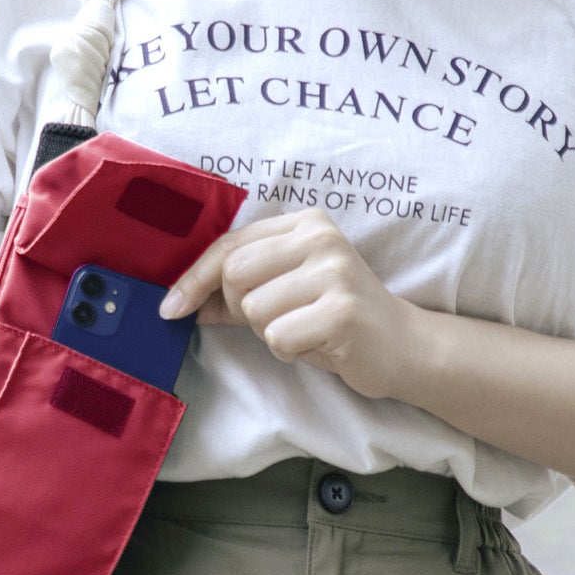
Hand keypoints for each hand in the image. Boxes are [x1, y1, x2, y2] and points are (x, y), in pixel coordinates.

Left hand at [161, 207, 431, 401]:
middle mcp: (320, 238)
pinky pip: (279, 338)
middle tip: (278, 320)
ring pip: (254, 310)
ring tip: (304, 329)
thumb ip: (235, 293)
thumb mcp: (285, 292)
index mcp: (304, 223)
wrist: (403, 345)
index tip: (171, 307)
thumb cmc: (335, 318)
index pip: (229, 244)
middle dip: (242, 309)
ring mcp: (334, 272)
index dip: (194, 278)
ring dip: (270, 332)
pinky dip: (289, 350)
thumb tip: (179, 303)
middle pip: (235, 275)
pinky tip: (318, 343)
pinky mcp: (342, 311)